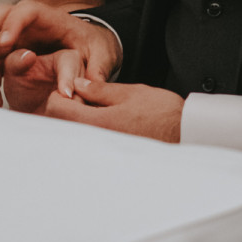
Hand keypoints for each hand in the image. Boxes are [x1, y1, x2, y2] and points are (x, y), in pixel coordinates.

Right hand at [0, 0, 119, 107]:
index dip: (13, 23)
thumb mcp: (102, 54)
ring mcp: (16, 37)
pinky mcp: (10, 53)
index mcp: (50, 17)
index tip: (6, 42)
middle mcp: (28, 23)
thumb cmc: (94, 46)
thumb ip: (98, 69)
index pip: (26, 11)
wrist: (89, 47)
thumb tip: (87, 87)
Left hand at [43, 79, 183, 142]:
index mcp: (96, 122)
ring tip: (97, 107)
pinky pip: (90, 142)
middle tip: (83, 96)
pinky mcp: (111, 156)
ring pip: (75, 133)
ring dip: (78, 119)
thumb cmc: (162, 113)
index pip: (57, 108)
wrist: (184, 134)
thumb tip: (78, 84)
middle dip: (67, 107)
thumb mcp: (130, 92)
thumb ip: (99, 89)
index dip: (60, 93)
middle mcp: (95, 140)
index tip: (72, 87)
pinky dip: (90, 130)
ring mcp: (103, 151)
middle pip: (61, 123)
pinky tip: (107, 121)